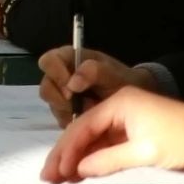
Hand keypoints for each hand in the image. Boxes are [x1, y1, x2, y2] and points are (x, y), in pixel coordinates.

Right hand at [37, 48, 162, 123]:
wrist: (137, 100)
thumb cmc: (125, 82)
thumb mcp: (114, 74)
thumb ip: (95, 72)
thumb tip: (72, 82)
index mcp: (70, 59)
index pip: (49, 61)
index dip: (55, 74)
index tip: (70, 88)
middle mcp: (62, 76)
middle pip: (46, 86)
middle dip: (60, 99)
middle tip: (77, 107)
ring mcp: (63, 96)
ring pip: (52, 106)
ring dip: (68, 113)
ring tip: (90, 113)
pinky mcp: (67, 113)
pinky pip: (61, 120)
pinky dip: (73, 124)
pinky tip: (88, 121)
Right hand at [41, 90, 183, 183]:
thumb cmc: (183, 141)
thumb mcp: (147, 151)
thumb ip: (110, 160)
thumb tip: (79, 170)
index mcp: (119, 103)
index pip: (84, 125)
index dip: (67, 149)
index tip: (55, 171)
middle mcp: (117, 107)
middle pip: (83, 130)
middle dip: (64, 153)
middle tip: (47, 176)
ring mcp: (124, 120)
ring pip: (92, 139)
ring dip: (76, 158)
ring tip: (58, 179)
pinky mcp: (132, 133)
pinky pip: (105, 145)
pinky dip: (92, 159)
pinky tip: (80, 173)